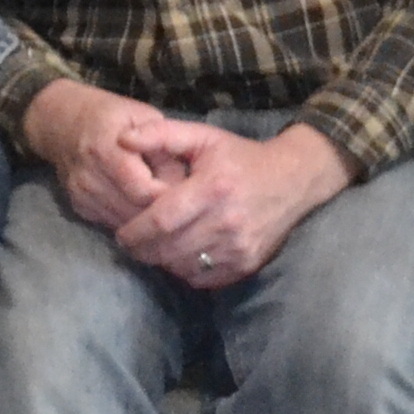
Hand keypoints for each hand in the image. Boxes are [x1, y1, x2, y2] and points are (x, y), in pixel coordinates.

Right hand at [18, 80, 169, 232]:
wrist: (61, 122)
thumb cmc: (110, 115)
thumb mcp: (144, 118)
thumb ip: (164, 150)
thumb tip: (184, 187)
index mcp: (105, 148)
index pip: (142, 190)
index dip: (168, 196)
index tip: (188, 194)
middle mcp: (88, 176)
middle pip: (133, 212)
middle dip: (160, 214)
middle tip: (183, 211)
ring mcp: (80, 194)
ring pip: (123, 224)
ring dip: (146, 222)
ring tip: (166, 212)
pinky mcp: (78, 207)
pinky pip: (111, 224)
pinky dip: (130, 222)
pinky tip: (141, 210)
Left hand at [109, 120, 352, 288]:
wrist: (293, 180)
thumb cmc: (240, 157)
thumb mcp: (203, 137)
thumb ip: (161, 134)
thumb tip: (122, 139)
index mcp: (213, 188)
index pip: (162, 220)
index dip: (135, 231)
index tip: (120, 234)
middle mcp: (227, 221)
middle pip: (168, 249)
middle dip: (142, 250)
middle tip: (130, 243)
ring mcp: (239, 247)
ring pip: (182, 267)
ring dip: (161, 261)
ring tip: (154, 247)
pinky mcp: (247, 264)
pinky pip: (202, 278)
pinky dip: (185, 270)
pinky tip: (180, 255)